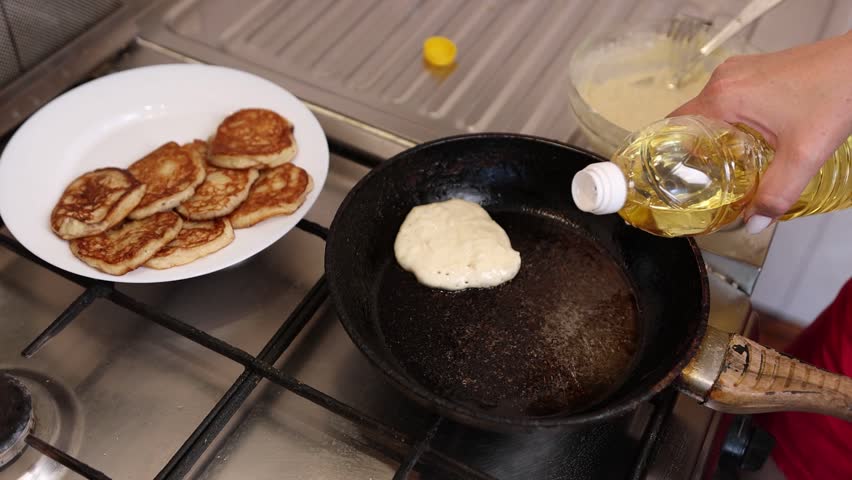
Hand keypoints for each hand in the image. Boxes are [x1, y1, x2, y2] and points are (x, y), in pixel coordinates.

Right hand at [669, 31, 851, 232]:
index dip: (666, 155)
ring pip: (708, 110)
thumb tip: (754, 222)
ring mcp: (739, 72)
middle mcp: (724, 80)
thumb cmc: (836, 92)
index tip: (666, 177)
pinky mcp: (754, 71)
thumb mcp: (804, 154)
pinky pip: (727, 100)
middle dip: (690, 152)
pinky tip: (745, 142)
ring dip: (711, 137)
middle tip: (697, 181)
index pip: (673, 127)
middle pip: (688, 121)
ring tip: (722, 166)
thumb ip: (776, 193)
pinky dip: (728, 122)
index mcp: (724, 98)